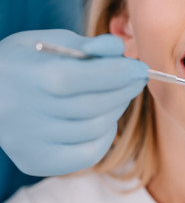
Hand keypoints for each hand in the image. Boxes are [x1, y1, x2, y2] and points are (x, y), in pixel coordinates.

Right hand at [0, 29, 147, 175]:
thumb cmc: (26, 63)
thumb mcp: (50, 41)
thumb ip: (86, 45)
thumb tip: (119, 51)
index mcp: (30, 76)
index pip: (85, 77)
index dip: (120, 72)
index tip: (140, 69)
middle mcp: (27, 113)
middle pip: (94, 106)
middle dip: (124, 91)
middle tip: (134, 80)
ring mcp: (30, 142)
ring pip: (94, 130)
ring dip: (115, 111)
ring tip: (116, 96)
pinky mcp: (36, 161)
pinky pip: (87, 155)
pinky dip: (105, 137)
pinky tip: (104, 121)